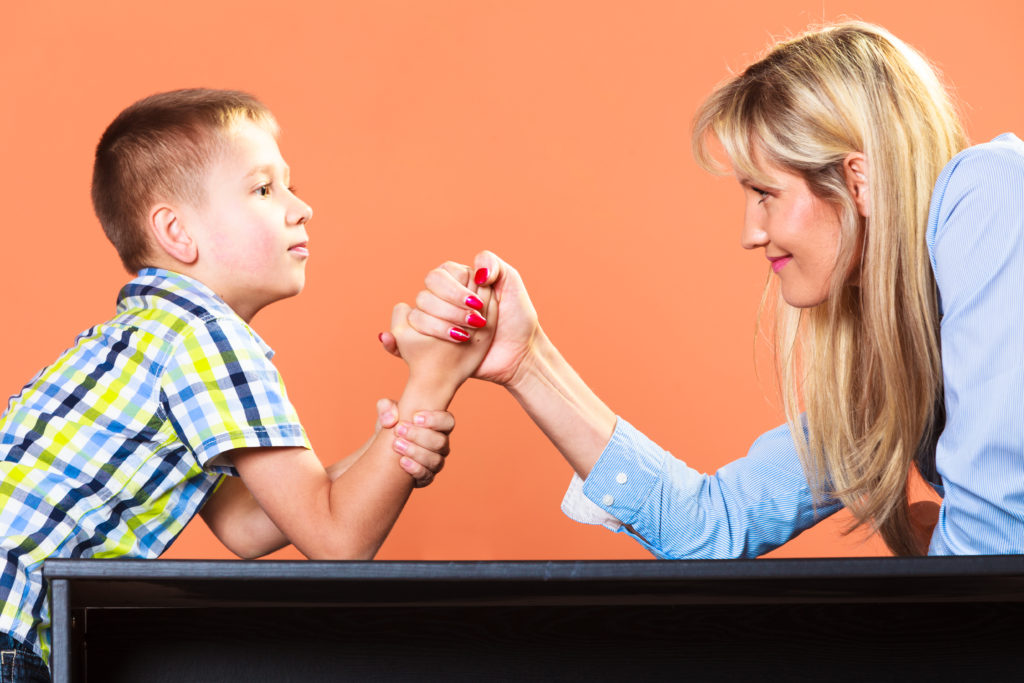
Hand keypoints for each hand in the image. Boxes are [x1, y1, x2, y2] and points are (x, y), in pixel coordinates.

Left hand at [375, 398, 456, 487]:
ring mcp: (435, 462)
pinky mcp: (426, 477)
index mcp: (438, 425)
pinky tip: (402, 461)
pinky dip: (415, 469)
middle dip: (419, 436)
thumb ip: (386, 408)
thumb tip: (390, 420)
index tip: (415, 417)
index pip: (448, 421)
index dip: (435, 420)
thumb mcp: (386, 413)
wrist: (381, 451)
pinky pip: (427, 476)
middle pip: (441, 442)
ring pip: (435, 460)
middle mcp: (441, 444)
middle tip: (399, 430)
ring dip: (416, 452)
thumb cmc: (391, 427)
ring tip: (397, 445)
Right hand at [381, 251, 539, 386]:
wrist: (521, 355)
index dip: (454, 289)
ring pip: (418, 314)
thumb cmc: (519, 319)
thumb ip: (493, 265)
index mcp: (461, 282)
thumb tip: (472, 271)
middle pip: (425, 294)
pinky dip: (395, 340)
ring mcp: (440, 322)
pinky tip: (394, 339)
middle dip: (449, 308)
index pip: (440, 275)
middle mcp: (447, 300)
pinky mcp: (435, 344)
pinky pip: (406, 340)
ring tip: (464, 337)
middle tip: (474, 322)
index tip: (477, 303)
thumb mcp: (512, 285)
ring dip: (440, 325)